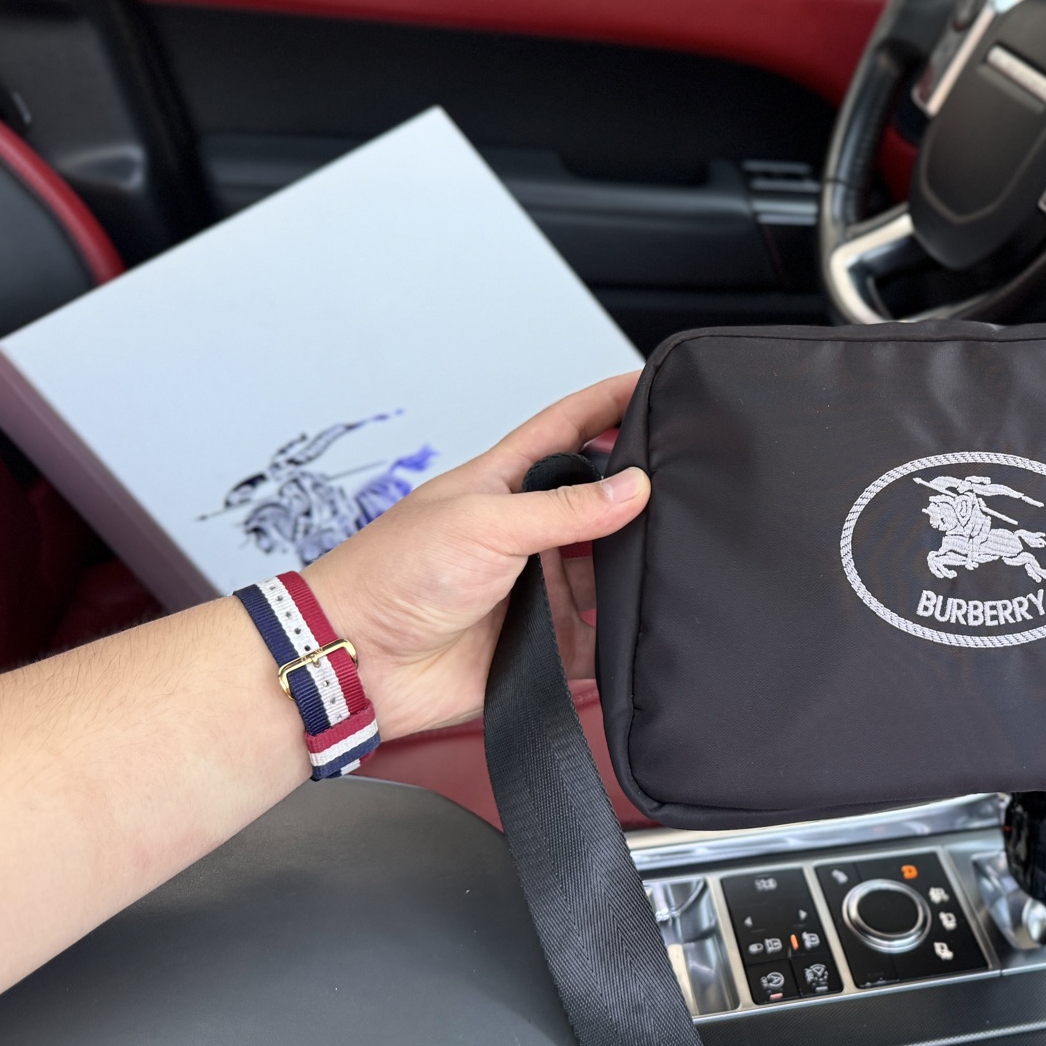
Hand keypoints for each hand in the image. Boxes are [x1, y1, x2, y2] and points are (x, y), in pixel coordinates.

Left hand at [301, 372, 648, 739]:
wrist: (357, 662)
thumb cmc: (390, 576)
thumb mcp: (484, 523)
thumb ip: (565, 509)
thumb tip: (633, 487)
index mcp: (505, 482)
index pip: (571, 426)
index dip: (611, 401)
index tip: (658, 383)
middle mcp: (526, 531)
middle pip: (600, 501)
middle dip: (641, 493)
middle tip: (688, 485)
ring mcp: (536, 587)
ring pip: (608, 571)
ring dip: (636, 568)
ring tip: (674, 560)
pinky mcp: (544, 643)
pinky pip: (599, 639)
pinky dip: (624, 636)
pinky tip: (644, 627)